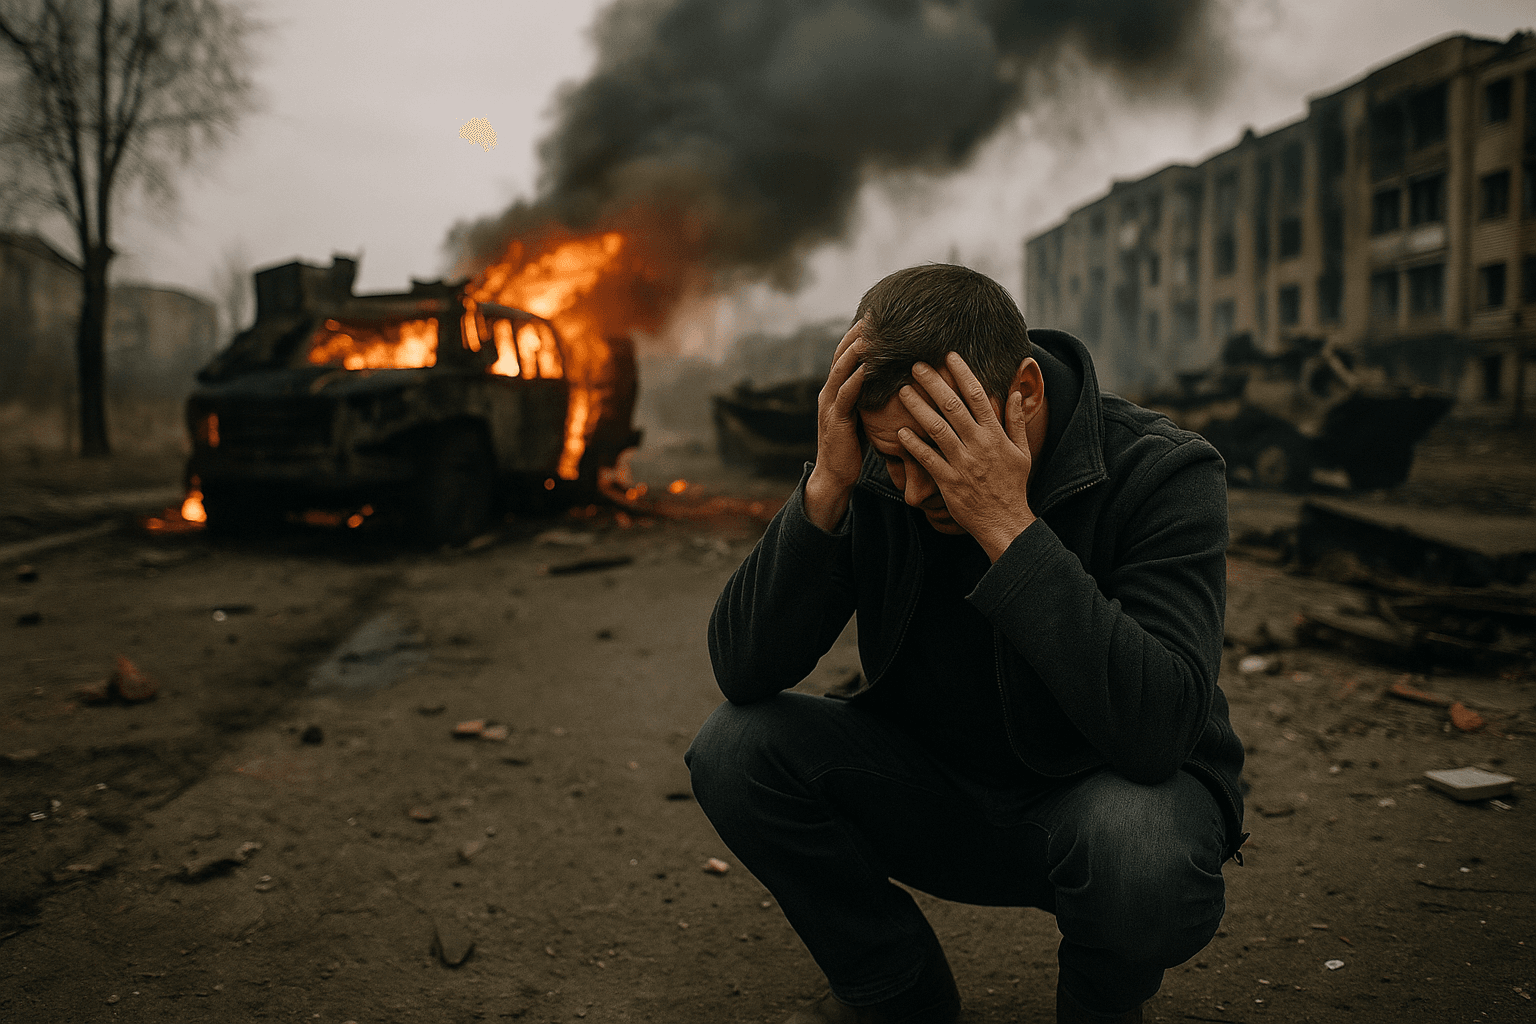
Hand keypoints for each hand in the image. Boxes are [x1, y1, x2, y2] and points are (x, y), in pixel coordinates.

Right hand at [804, 321, 867, 529]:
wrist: (835, 475)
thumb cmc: (852, 446)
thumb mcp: (862, 415)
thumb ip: (869, 396)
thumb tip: (894, 380)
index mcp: (835, 389)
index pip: (845, 354)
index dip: (857, 334)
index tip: (874, 317)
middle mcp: (829, 392)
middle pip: (841, 355)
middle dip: (856, 335)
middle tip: (872, 316)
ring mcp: (830, 405)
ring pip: (841, 371)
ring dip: (855, 352)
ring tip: (869, 335)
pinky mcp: (836, 420)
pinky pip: (845, 396)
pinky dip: (855, 380)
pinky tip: (867, 369)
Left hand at [896, 352, 1036, 559]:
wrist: (1005, 521)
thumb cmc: (1012, 486)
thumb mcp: (1022, 452)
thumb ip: (1015, 421)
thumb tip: (1014, 393)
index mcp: (996, 434)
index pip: (978, 396)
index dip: (962, 374)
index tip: (949, 356)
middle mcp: (978, 445)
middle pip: (953, 406)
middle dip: (933, 383)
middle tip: (916, 365)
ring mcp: (963, 463)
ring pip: (937, 428)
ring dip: (918, 407)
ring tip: (903, 391)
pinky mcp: (949, 482)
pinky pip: (928, 459)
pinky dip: (914, 445)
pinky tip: (900, 431)